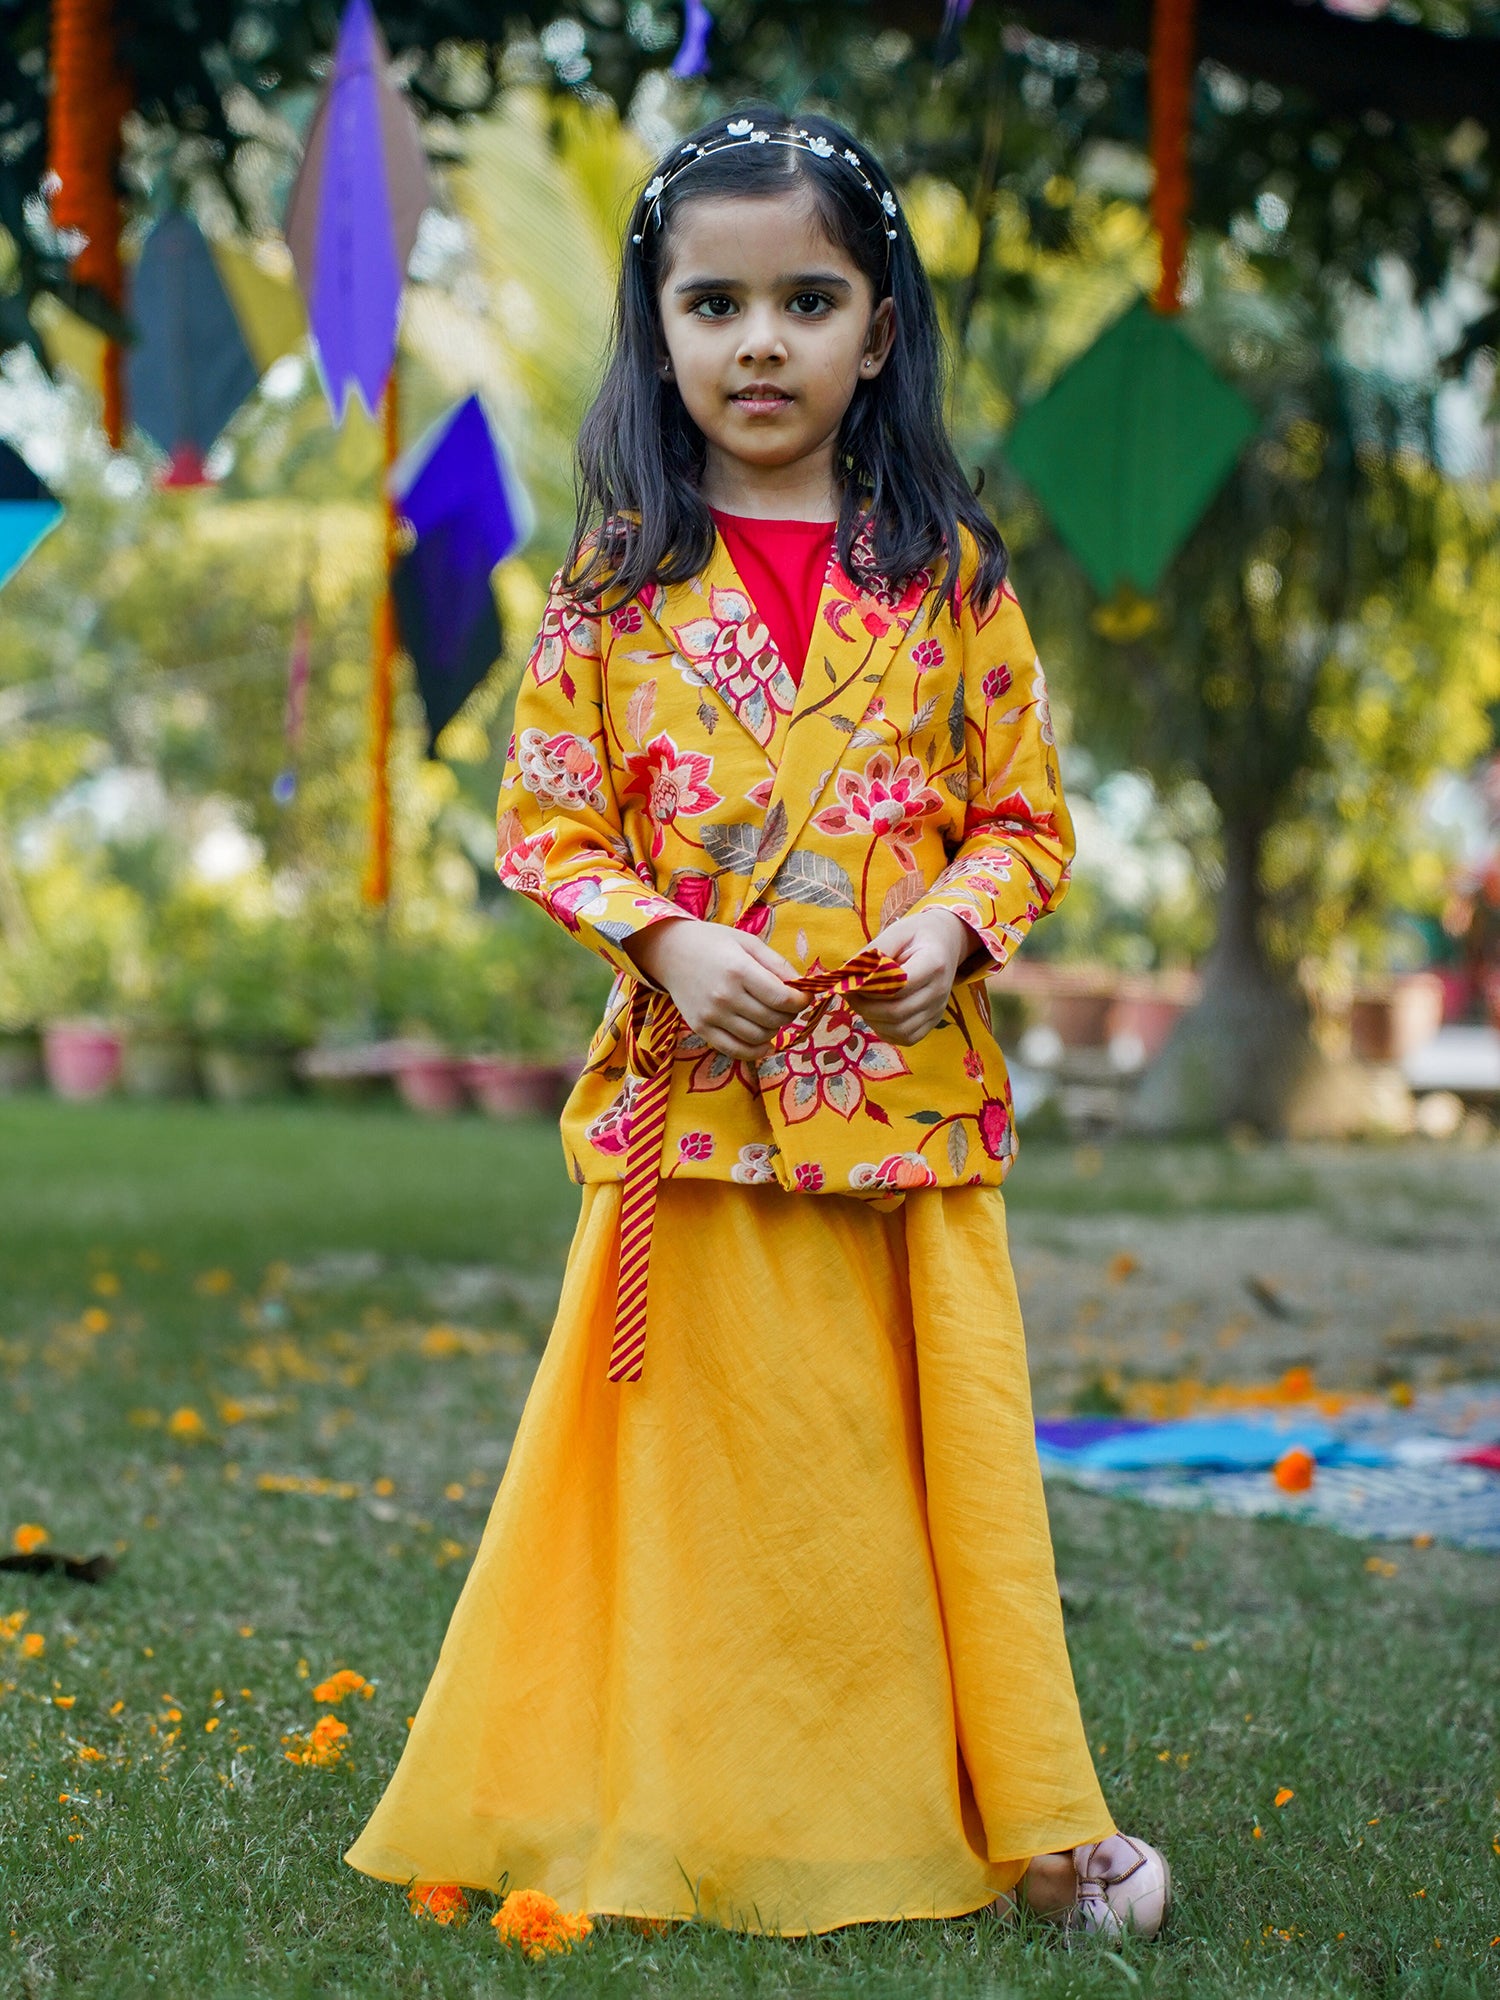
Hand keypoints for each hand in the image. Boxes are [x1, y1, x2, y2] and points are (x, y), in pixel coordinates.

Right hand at [625, 918, 802, 1062]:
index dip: (801, 1001)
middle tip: (788, 1004)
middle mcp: (724, 996)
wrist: (670, 951)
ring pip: (758, 1037)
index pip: (782, 998)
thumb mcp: (748, 943)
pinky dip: (755, 1051)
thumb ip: (777, 964)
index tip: (804, 996)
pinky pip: (735, 1050)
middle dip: (789, 1014)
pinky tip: (764, 1042)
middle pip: (773, 1019)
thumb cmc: (713, 942)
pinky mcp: (701, 1029)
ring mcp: (711, 1016)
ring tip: (772, 1016)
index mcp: (738, 970)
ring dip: (774, 1030)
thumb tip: (802, 986)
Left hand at [857, 908, 970, 1045]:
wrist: (946, 942)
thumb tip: (848, 973)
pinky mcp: (933, 1021)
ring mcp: (938, 1009)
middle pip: (897, 1012)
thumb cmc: (918, 934)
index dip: (870, 988)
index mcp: (934, 963)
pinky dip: (886, 1031)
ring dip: (873, 1020)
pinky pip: (907, 1038)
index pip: (899, 985)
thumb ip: (873, 952)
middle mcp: (939, 991)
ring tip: (861, 1003)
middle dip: (865, 1006)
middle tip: (848, 993)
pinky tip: (875, 1015)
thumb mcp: (896, 932)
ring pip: (900, 1030)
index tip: (850, 981)